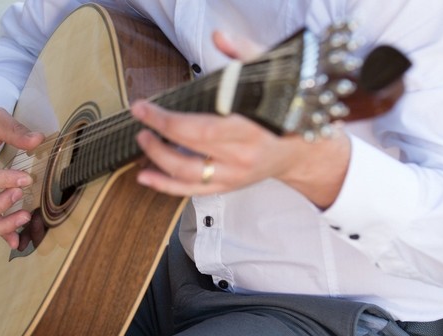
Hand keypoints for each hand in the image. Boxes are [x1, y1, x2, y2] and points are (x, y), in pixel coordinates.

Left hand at [132, 32, 350, 207]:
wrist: (302, 152)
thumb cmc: (285, 115)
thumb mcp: (272, 80)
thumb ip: (245, 56)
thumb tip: (219, 37)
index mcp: (251, 131)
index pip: (201, 129)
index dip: (168, 120)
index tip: (145, 107)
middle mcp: (242, 158)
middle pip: (190, 152)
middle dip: (158, 134)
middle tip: (141, 118)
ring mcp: (234, 176)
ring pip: (188, 176)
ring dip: (158, 159)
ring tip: (143, 140)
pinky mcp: (229, 186)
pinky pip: (193, 191)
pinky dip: (166, 185)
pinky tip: (147, 176)